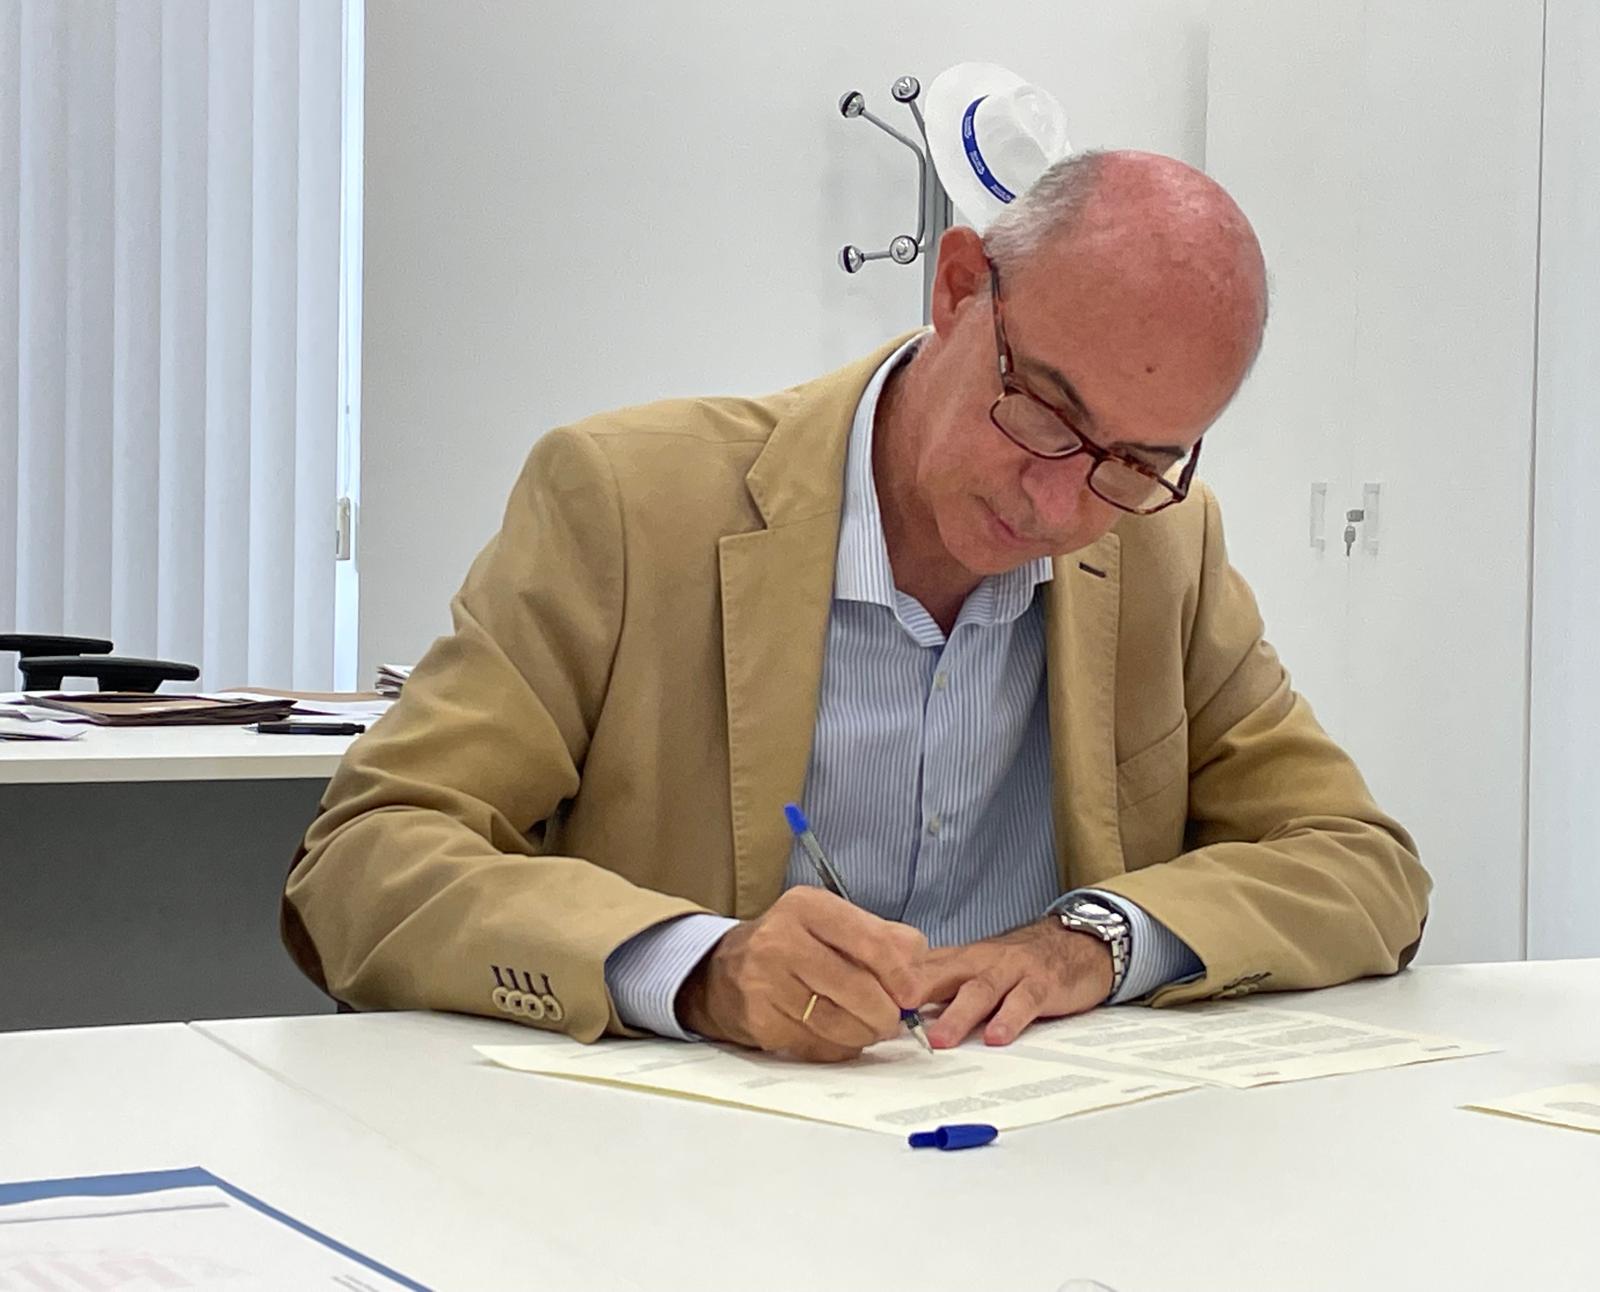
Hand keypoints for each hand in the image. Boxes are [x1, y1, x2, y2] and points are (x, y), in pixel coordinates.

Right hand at [677, 887, 927, 1062]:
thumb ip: (882, 936)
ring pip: (839, 1023)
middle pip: (858, 989)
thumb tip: (917, 968)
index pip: (871, 943)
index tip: (912, 994)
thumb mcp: (831, 922)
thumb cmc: (791, 945)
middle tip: (891, 1020)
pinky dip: (837, 1047)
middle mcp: (781, 939)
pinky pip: (816, 1045)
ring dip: (864, 1034)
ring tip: (866, 1028)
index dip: (900, 974)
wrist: (723, 970)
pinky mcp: (760, 1020)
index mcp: (807, 907)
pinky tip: (836, 1035)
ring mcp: (766, 982)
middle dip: (885, 1013)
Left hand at [911, 917, 1112, 1049]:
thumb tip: (896, 1010)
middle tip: (891, 1018)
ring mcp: (1011, 970)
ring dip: (958, 1015)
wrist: (1076, 942)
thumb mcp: (976, 968)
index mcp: (959, 960)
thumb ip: (941, 984)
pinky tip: (997, 1036)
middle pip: (942, 977)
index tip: (865, 1003)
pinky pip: (1024, 1001)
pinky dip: (1009, 1019)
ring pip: (980, 990)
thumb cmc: (1018, 962)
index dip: (891, 985)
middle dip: (915, 996)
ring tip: (939, 1040)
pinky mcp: (1041, 984)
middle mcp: (980, 961)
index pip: (919, 970)